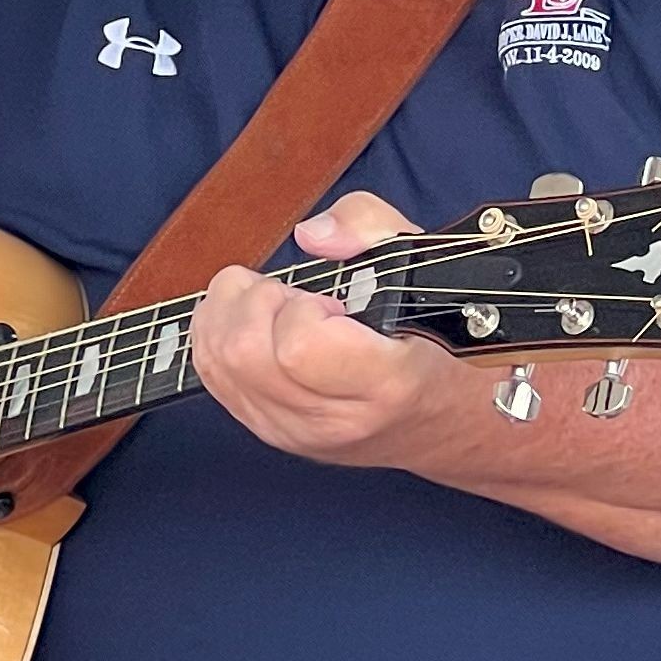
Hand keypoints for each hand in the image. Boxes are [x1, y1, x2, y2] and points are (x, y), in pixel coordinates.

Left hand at [190, 191, 462, 469]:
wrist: (446, 421)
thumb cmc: (443, 342)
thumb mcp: (427, 267)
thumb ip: (372, 228)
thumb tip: (312, 235)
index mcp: (385, 384)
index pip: (301, 349)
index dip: (302, 308)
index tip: (332, 300)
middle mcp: (333, 419)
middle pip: (245, 355)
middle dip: (257, 301)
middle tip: (296, 296)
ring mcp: (296, 433)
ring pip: (219, 366)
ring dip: (232, 315)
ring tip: (276, 308)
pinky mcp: (270, 432)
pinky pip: (213, 379)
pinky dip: (219, 336)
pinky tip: (254, 323)